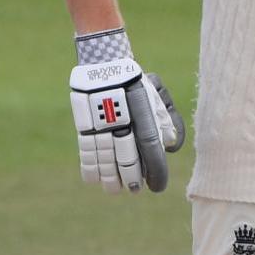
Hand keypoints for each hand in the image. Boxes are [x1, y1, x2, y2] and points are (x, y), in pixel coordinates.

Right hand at [69, 28, 185, 193]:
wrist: (105, 65)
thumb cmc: (134, 82)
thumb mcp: (154, 95)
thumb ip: (164, 119)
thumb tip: (170, 145)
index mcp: (142, 116)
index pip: (151, 152)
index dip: (155, 172)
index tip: (156, 186)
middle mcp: (123, 124)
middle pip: (126, 160)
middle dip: (131, 178)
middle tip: (134, 189)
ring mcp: (101, 126)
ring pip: (105, 160)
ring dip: (109, 178)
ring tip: (114, 190)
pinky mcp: (84, 126)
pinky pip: (86, 152)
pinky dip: (90, 168)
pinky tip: (93, 180)